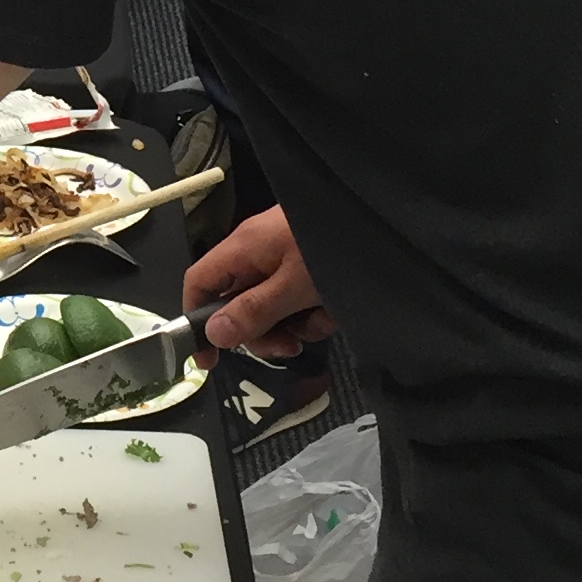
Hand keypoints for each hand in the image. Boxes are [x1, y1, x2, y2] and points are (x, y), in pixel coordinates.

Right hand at [182, 207, 336, 360]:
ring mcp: (283, 257)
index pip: (199, 282)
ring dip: (294, 323)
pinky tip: (334, 310)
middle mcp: (257, 252)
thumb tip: (212, 334)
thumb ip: (253, 311)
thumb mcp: (294, 287)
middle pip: (237, 302)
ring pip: (271, 305)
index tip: (210, 360)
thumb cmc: (331, 249)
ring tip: (322, 322)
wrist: (384, 221)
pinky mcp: (308, 264)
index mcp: (243, 248)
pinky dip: (314, 310)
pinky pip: (297, 297)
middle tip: (289, 346)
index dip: (196, 321)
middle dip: (262, 330)